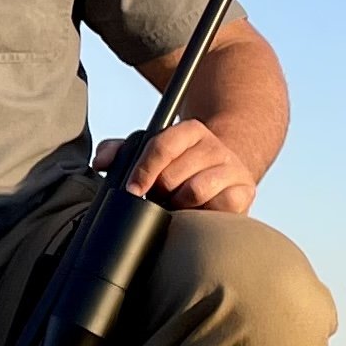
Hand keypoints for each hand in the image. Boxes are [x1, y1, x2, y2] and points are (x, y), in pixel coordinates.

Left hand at [96, 117, 258, 214]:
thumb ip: (120, 152)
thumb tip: (100, 162)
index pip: (162, 145)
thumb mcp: (150, 153)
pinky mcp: (245, 190)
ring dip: (179, 205)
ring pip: (195, 191)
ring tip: (177, 206)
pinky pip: (221, 206)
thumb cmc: (179, 167)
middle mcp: (213, 145)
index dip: (144, 170)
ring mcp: (232, 167)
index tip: (133, 190)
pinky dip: (205, 213)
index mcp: (189, 131)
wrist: (223, 177)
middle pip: (173, 175)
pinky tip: (199, 212)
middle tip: (159, 198)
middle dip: (160, 192)